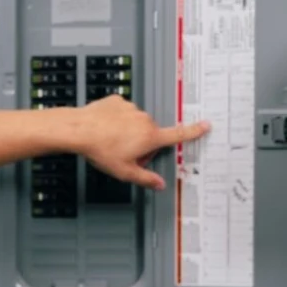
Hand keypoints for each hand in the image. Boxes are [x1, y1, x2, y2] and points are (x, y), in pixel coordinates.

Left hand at [73, 95, 210, 189]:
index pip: (179, 135)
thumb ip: (146, 178)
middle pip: (151, 134)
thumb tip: (159, 184)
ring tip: (111, 141)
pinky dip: (116, 120)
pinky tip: (106, 128)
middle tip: (126, 154)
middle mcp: (144, 120)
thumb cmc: (101, 149)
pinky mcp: (117, 101)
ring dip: (129, 131)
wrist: (79, 129)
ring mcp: (131, 108)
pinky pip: (122, 112)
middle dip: (143, 144)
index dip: (194, 131)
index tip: (206, 125)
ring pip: (136, 123)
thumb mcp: (125, 172)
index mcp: (150, 137)